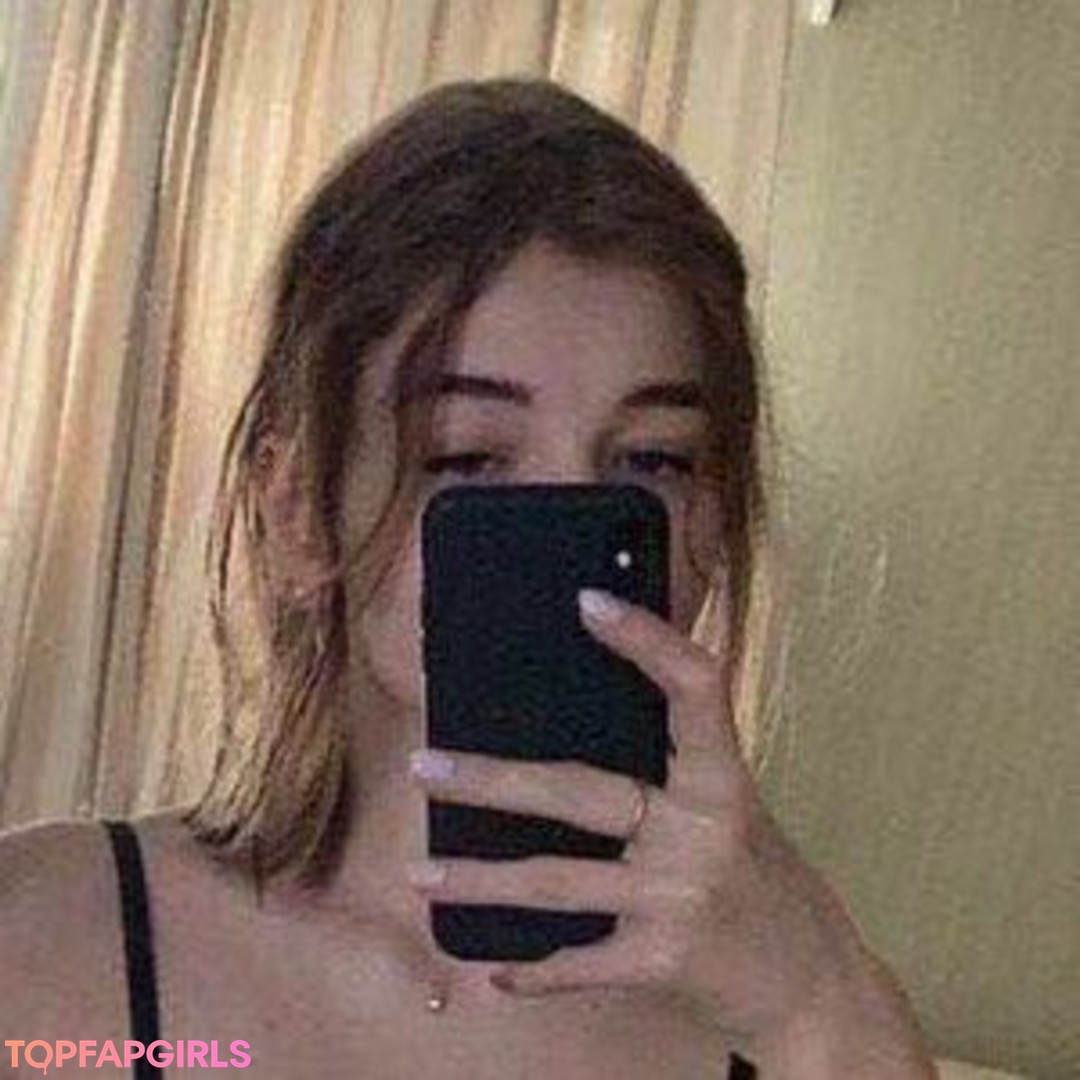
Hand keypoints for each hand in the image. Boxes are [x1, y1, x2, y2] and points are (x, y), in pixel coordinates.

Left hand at [407, 589, 932, 1074]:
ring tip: (416, 873)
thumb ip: (675, 767)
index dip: (646, 641)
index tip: (588, 601)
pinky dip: (536, 970)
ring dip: (480, 880)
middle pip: (580, 793)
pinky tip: (495, 969)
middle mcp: (701, 832)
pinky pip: (581, 961)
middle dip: (492, 781)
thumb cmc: (758, 877)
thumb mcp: (730, 807)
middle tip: (424, 766)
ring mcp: (679, 897)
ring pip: (557, 881)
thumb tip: (598, 698)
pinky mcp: (664, 961)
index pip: (693, 690)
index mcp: (722, 780)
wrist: (813, 983)